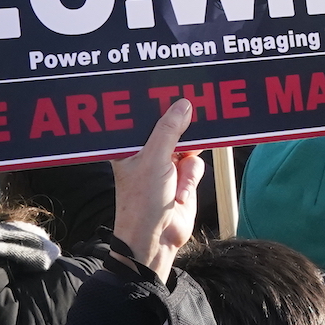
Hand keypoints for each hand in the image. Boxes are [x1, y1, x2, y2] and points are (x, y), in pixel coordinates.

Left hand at [111, 99, 204, 282]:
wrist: (157, 240)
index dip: (154, 103)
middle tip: (194, 99)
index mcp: (129, 147)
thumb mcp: (155, 159)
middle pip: (168, 127)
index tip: (168, 84)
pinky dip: (192, 175)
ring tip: (184, 160)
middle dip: (180, 121)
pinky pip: (196, 163)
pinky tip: (182, 190)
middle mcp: (146, 154)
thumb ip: (170, 130)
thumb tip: (184, 104)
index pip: (142, 117)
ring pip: (186, 143)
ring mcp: (166, 166)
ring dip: (188, 153)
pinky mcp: (183, 179)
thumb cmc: (143, 202)